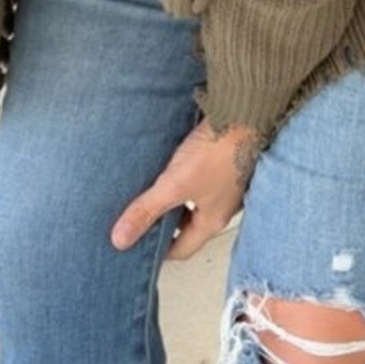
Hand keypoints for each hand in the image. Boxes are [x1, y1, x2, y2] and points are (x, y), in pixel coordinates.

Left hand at [111, 119, 262, 261]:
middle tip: (138, 217)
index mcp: (213, 220)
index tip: (138, 245)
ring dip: (171, 197)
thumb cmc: (219, 150)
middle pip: (187, 224)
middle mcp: (222, 205)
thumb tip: (121, 238)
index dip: (159, 251)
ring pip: (191, 198)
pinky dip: (181, 176)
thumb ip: (147, 210)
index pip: (183, 249)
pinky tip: (168, 164)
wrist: (243, 112)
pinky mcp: (221, 159)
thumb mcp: (175, 185)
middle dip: (163, 222)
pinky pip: (197, 177)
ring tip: (148, 189)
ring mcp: (223, 182)